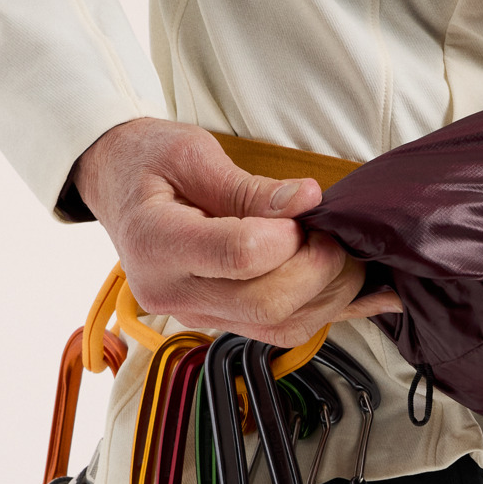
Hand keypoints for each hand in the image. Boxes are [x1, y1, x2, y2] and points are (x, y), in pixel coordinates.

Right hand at [71, 119, 399, 341]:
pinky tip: (366, 295)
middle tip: (338, 235)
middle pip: (266, 302)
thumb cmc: (147, 162)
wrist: (116, 186)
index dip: (286, 236)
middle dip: (320, 269)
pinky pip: (282, 330)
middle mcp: (173, 291)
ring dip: (331, 294)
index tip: (304, 210)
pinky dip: (329, 311)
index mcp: (156, 243)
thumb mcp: (190, 153)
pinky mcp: (221, 320)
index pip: (237, 255)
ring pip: (280, 326)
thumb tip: (305, 202)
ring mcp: (197, 313)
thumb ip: (247, 187)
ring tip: (349, 256)